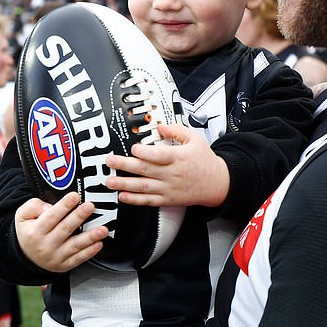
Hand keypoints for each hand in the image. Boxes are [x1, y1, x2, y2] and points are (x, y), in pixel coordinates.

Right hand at [15, 193, 108, 271]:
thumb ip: (33, 207)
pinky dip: (89, 252)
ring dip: (90, 237)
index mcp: (35, 232)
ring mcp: (55, 257)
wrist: (25, 257)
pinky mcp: (64, 265)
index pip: (51, 217)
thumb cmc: (28, 232)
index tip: (75, 196)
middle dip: (79, 217)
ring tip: (102, 229)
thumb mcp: (22, 217)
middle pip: (65, 229)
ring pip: (74, 246)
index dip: (64, 206)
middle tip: (90, 206)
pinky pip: (78, 259)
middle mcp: (45, 245)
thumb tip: (48, 207)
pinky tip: (99, 244)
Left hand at [106, 123, 229, 207]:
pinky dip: (134, 200)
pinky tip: (122, 196)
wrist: (217, 183)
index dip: (144, 152)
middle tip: (110, 161)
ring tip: (109, 181)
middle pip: (145, 169)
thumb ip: (176, 130)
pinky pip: (149, 201)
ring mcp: (169, 188)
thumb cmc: (205, 160)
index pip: (158, 155)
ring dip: (124, 184)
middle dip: (125, 165)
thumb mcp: (195, 139)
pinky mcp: (168, 200)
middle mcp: (173, 174)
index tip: (133, 147)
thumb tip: (159, 125)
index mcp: (179, 157)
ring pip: (143, 187)